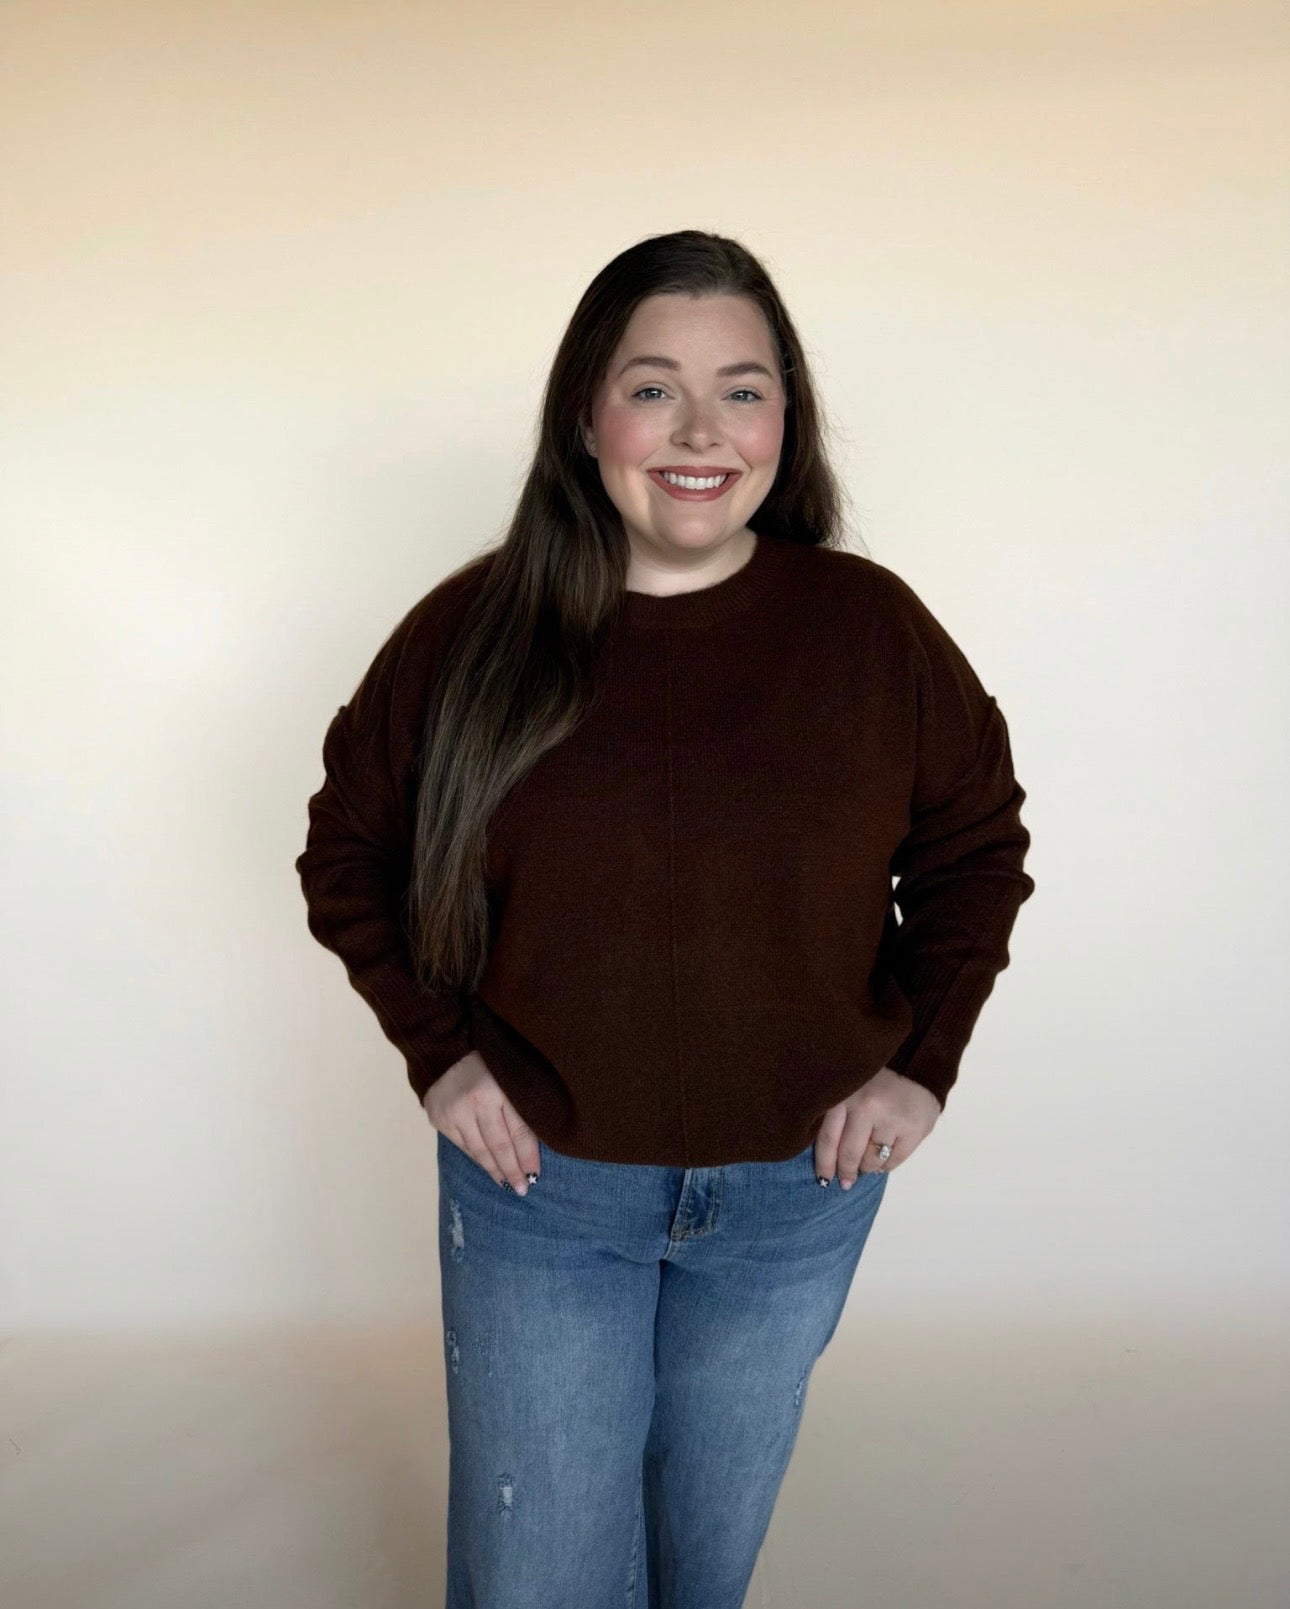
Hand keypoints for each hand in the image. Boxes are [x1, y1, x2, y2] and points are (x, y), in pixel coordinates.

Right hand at [422, 1051, 540, 1195]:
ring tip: (506, 1184)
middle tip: (522, 1189)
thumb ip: (523, 1107)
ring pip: (478, 1150)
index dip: (528, 1156)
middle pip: (498, 1145)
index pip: (518, 1131)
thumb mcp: (513, 1078)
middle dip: (512, 1170)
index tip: (536, 1175)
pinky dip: (477, 1157)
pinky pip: (462, 1146)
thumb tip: (535, 1148)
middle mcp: (474, 1103)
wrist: (447, 1052)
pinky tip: (487, 1166)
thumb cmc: (491, 1064)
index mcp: (499, 1089)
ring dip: (494, 1170)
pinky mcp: (439, 1119)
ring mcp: (454, 1112)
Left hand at [814, 1066, 940, 1187]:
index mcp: (845, 1096)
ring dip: (867, 1167)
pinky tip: (883, 1158)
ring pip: (872, 1161)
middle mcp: (867, 1106)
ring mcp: (892, 1118)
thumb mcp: (849, 1091)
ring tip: (866, 1163)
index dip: (824, 1164)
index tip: (823, 1179)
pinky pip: (893, 1162)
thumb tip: (827, 1159)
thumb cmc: (875, 1086)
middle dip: (846, 1172)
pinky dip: (886, 1166)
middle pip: (850, 1154)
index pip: (828, 1139)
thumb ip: (837, 1116)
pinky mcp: (914, 1130)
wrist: (917, 1071)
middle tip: (845, 1182)